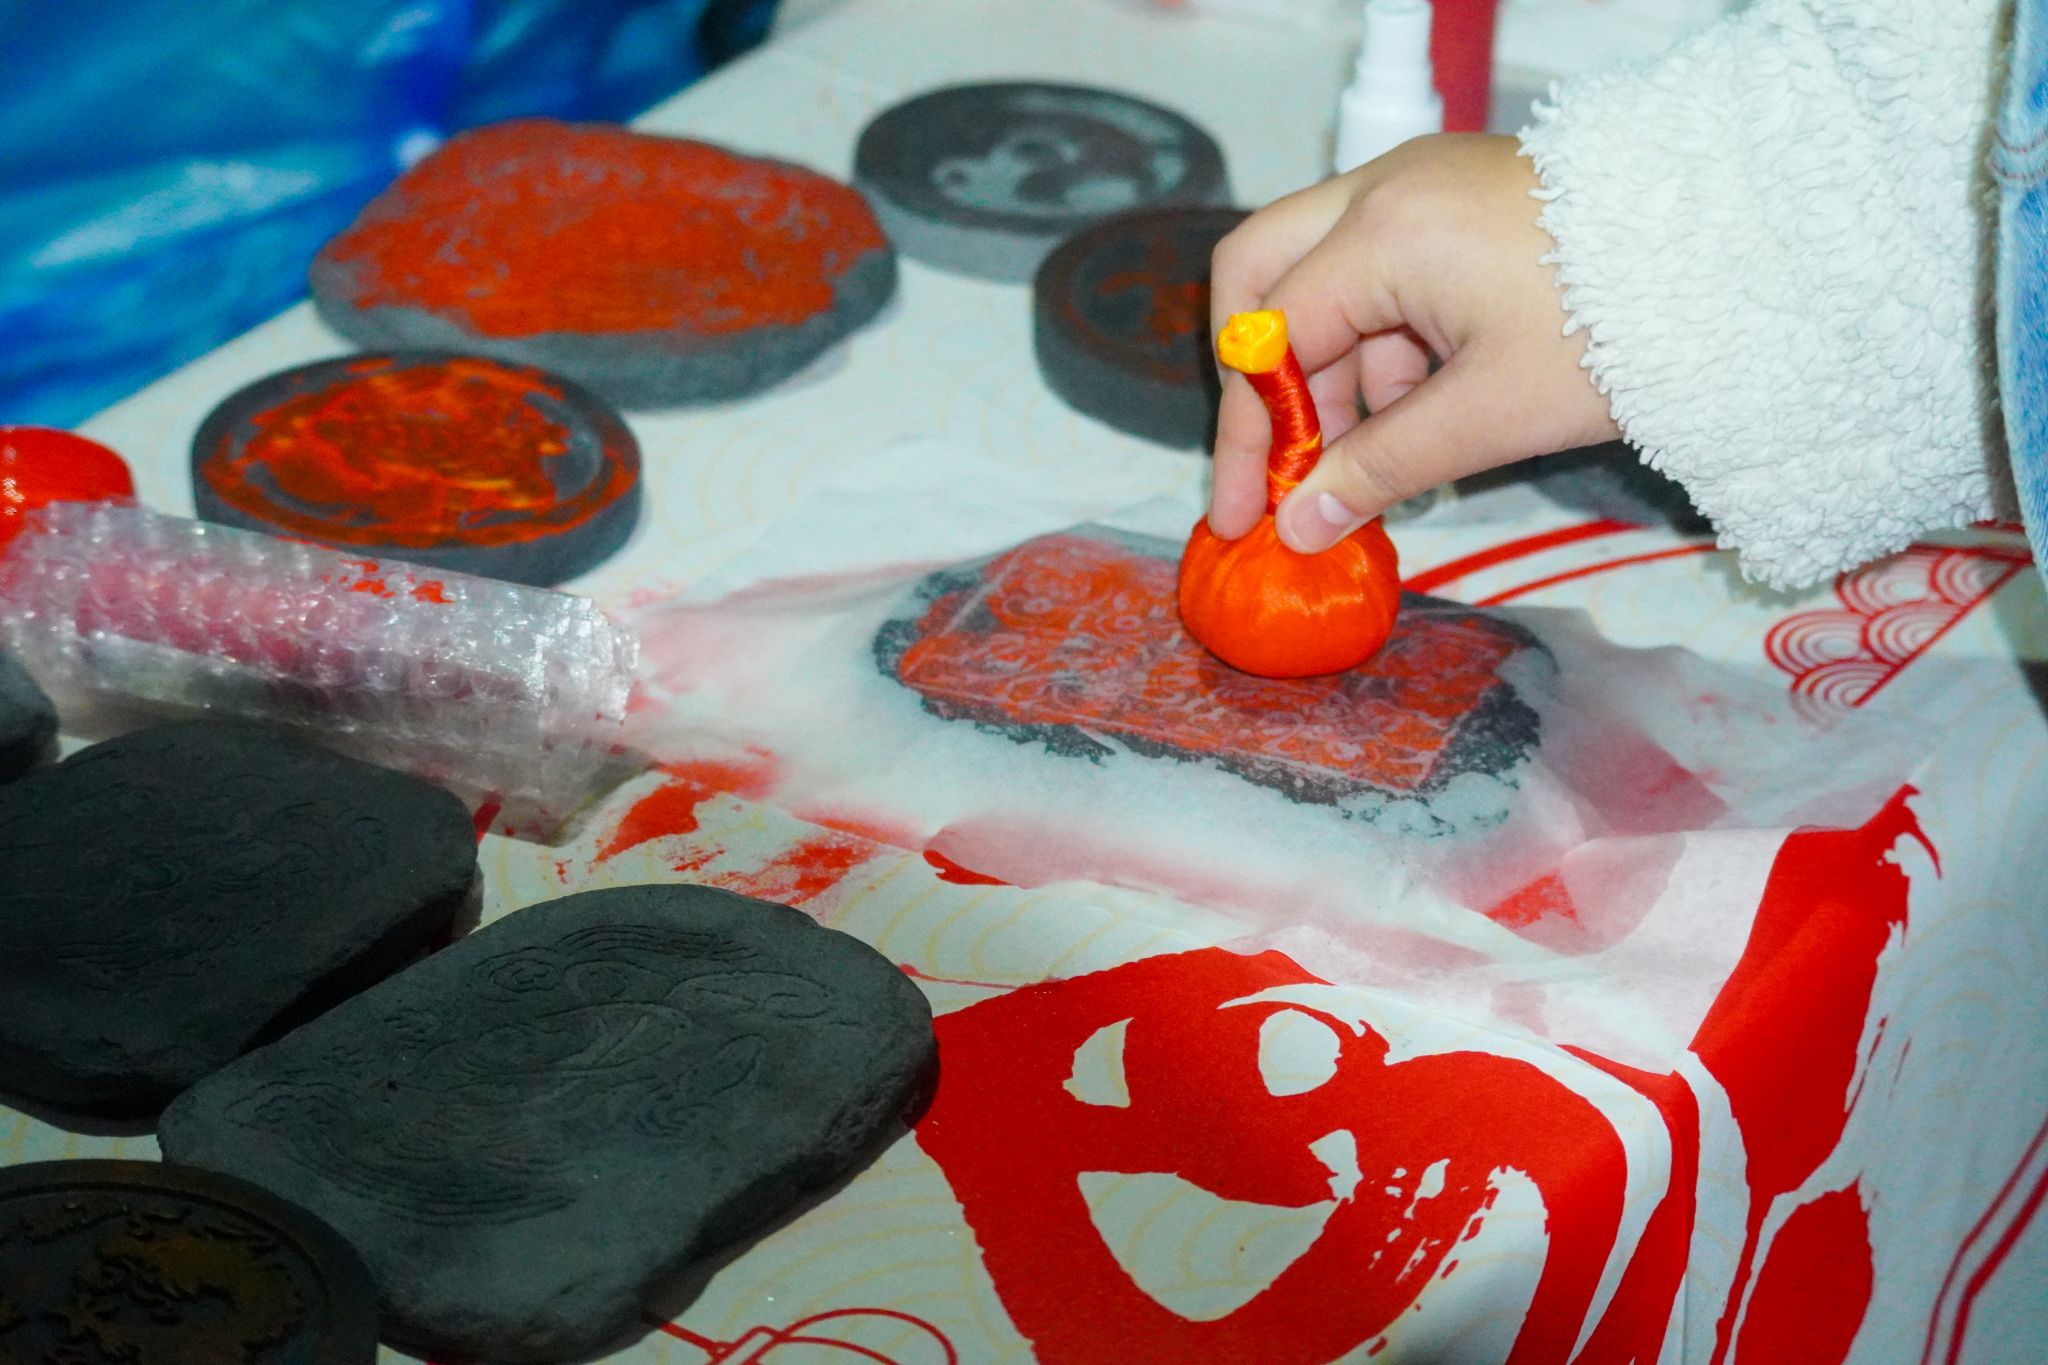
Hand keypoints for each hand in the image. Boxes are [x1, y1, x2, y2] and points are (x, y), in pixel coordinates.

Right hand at [1208, 133, 1620, 550]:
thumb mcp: (1491, 416)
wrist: (1742, 255)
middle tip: (1283, 469)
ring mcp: (1422, 187)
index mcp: (1383, 233)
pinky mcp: (1459, 202)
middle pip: (1262, 277)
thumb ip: (1379, 471)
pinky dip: (1385, 346)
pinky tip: (1428, 411)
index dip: (1250, 436)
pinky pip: (1382, 274)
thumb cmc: (1617, 330)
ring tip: (1386, 457)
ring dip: (1334, 374)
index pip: (1268, 339)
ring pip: (1324, 281)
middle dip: (1265, 384)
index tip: (1247, 514)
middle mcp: (1384, 190)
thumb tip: (1297, 527)